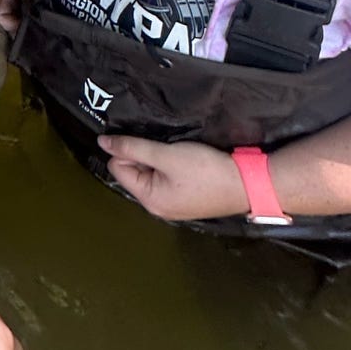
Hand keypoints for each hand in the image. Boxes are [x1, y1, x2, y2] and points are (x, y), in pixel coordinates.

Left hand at [99, 134, 245, 220]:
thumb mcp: (167, 155)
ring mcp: (173, 205)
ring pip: (151, 174)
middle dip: (144, 156)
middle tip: (165, 147)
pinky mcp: (186, 199)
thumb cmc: (206, 170)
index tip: (149, 143)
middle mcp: (157, 207)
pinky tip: (185, 161)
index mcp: (149, 199)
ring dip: (159, 160)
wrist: (248, 183)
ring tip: (176, 153)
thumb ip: (133, 148)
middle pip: (134, 172)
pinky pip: (167, 180)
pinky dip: (171, 168)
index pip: (118, 168)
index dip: (128, 150)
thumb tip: (102, 142)